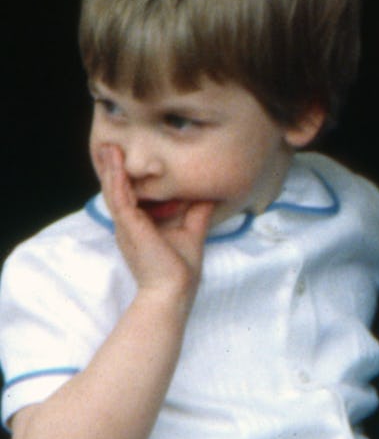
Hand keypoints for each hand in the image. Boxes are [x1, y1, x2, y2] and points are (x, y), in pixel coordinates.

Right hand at [96, 144, 212, 300]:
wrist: (174, 292)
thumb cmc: (181, 271)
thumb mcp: (192, 233)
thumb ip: (198, 213)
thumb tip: (209, 195)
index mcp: (140, 227)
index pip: (132, 197)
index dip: (129, 178)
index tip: (131, 159)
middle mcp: (129, 225)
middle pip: (118, 191)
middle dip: (115, 168)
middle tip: (113, 145)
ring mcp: (127, 226)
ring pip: (115, 192)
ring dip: (112, 169)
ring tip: (110, 148)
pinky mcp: (129, 228)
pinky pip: (120, 199)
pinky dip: (118, 181)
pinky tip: (117, 165)